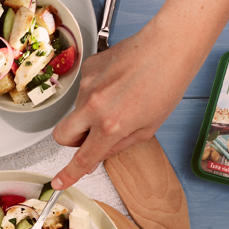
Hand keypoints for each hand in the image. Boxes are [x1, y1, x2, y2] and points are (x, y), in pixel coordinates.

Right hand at [49, 21, 197, 190]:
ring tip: (120, 97)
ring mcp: (87, 86)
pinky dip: (97, 91)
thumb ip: (118, 145)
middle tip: (92, 135)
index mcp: (111, 126)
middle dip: (72, 141)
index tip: (58, 183)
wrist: (170, 46)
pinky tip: (117, 82)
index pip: (82, 158)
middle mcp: (93, 107)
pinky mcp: (87, 69)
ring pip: (76, 111)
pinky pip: (84, 90)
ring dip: (91, 112)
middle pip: (62, 136)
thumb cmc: (167, 85)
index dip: (68, 174)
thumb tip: (96, 157)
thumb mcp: (149, 128)